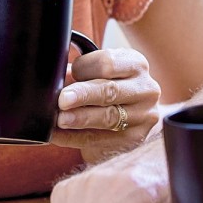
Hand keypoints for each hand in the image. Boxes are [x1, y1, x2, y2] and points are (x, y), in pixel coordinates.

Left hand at [50, 46, 160, 162]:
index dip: (83, 68)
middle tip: (63, 100)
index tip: (69, 74)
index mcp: (136, 64)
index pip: (107, 62)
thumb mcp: (101, 74)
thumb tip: (56, 77)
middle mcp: (146, 89)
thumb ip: (79, 74)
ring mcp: (144, 115)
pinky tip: (59, 135)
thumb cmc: (112, 88)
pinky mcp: (135, 139)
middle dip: (83, 95)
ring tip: (60, 119)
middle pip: (110, 90)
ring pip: (109, 117)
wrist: (136, 116)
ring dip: (80, 118)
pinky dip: (75, 138)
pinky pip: (100, 139)